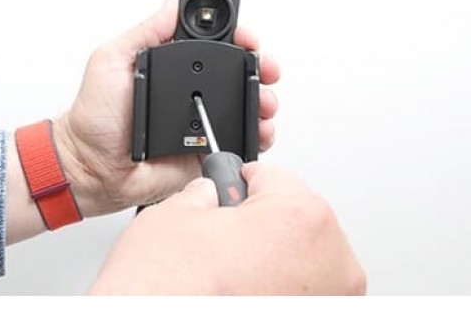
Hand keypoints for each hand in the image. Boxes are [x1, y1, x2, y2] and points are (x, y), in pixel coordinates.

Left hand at [53, 0, 280, 215]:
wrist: (95, 169)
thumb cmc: (96, 121)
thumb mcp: (111, 62)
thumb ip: (143, 33)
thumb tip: (170, 4)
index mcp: (171, 66)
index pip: (212, 43)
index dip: (236, 36)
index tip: (248, 38)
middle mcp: (190, 90)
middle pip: (237, 72)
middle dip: (259, 67)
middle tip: (265, 69)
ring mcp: (201, 119)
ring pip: (245, 104)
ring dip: (262, 100)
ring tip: (262, 103)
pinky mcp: (207, 148)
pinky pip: (241, 139)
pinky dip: (257, 134)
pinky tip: (258, 129)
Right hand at [89, 162, 365, 294]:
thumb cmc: (164, 295)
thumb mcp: (174, 215)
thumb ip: (202, 193)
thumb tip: (208, 195)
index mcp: (301, 219)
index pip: (273, 176)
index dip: (239, 182)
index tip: (230, 193)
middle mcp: (331, 264)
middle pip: (291, 217)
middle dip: (257, 223)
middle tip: (222, 240)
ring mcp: (329, 304)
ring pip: (298, 258)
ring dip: (267, 258)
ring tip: (227, 273)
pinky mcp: (314, 326)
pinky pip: (297, 294)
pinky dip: (272, 290)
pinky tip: (239, 294)